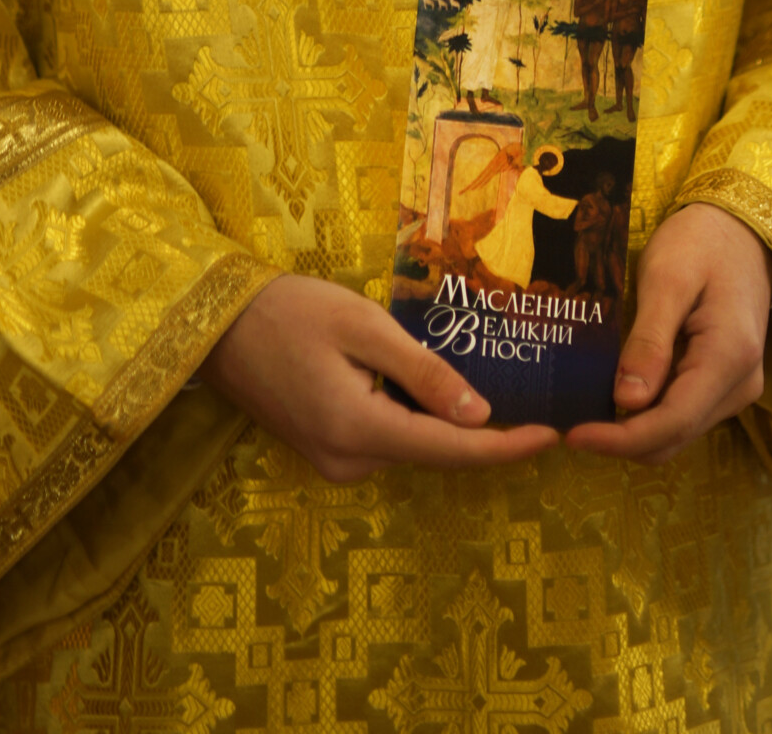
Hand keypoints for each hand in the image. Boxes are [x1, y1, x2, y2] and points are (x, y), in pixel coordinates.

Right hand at [199, 275, 558, 484]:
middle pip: (434, 452)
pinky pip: (386, 439)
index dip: (505, 448)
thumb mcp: (364, 327)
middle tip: (532, 400)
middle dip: (482, 431)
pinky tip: (428, 387)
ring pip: (411, 445)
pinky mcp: (325, 450)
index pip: (450, 449)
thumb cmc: (291, 310)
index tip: (552, 438)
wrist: (219, 324)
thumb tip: (480, 415)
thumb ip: (423, 373)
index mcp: (359, 430)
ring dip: (444, 421)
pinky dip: (413, 418)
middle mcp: (348, 461)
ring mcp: (333, 462)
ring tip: (486, 382)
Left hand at [566, 204, 771, 462]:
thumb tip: (626, 403)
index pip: (672, 422)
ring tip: (586, 408)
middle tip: (569, 422)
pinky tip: (615, 391)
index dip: (621, 439)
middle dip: (621, 439)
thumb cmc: (700, 242)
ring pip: (678, 431)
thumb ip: (650, 340)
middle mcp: (740, 385)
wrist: (740, 230)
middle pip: (674, 436)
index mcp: (729, 358)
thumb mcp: (668, 278)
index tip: (573, 434)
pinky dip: (648, 413)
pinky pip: (683, 412)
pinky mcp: (725, 383)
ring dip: (633, 429)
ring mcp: (736, 388)